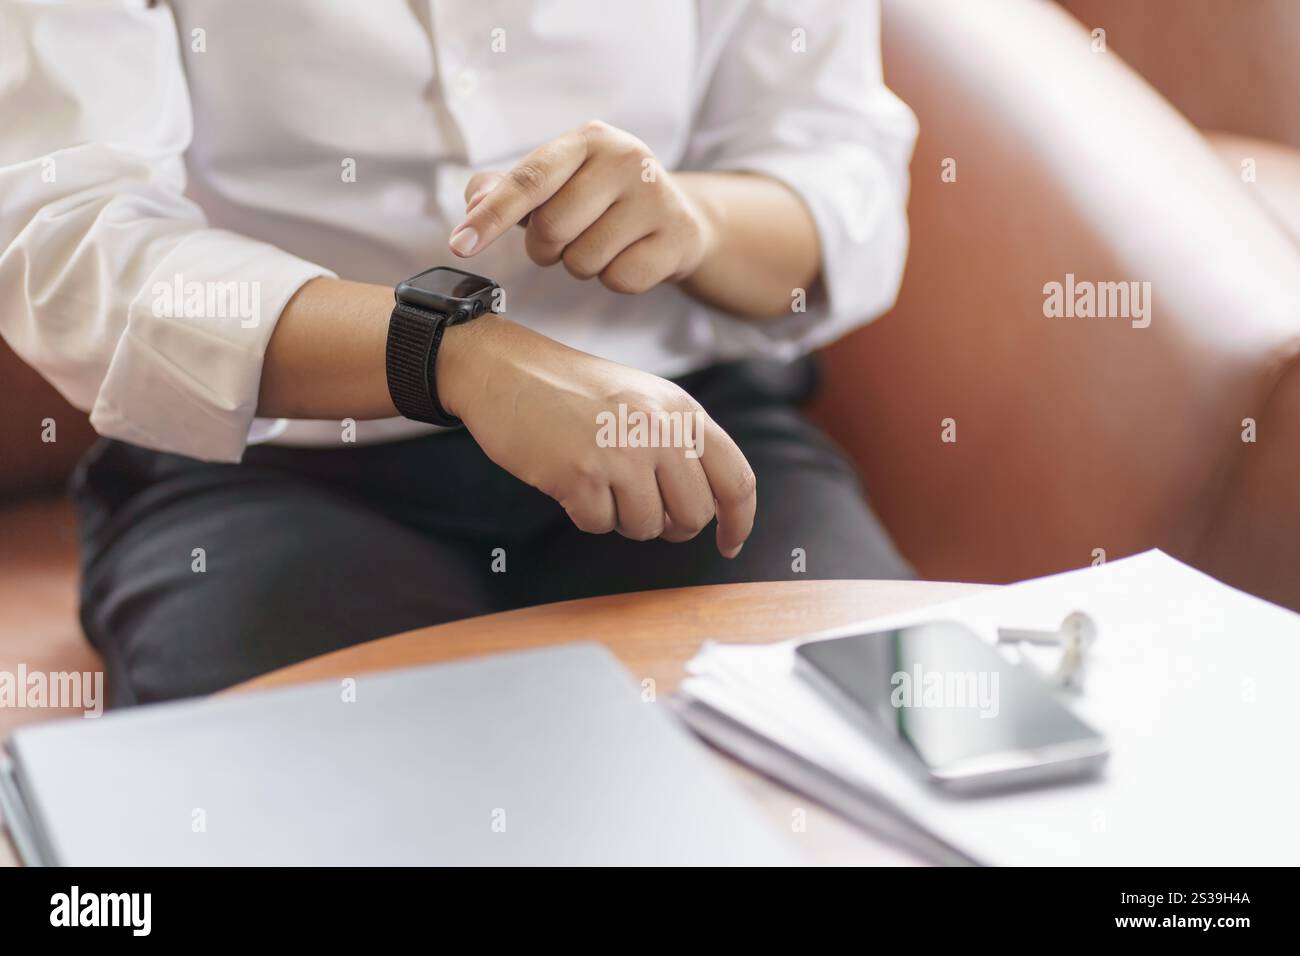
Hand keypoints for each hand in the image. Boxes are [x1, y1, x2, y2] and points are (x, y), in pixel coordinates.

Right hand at [436, 314, 755, 556]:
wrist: (506, 369)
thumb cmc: (573, 390)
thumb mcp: (645, 399)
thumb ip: (682, 443)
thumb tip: (712, 506)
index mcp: (681, 411)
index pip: (735, 479)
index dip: (739, 522)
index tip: (729, 544)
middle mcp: (660, 430)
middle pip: (693, 515)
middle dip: (668, 524)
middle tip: (639, 507)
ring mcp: (621, 452)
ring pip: (646, 527)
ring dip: (621, 518)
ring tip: (599, 482)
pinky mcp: (581, 473)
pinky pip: (599, 525)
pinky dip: (584, 514)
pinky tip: (570, 480)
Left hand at [448, 120, 716, 294]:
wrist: (677, 218)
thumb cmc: (602, 200)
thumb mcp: (558, 182)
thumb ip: (509, 189)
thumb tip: (473, 199)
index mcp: (588, 139)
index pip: (529, 180)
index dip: (490, 216)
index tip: (459, 245)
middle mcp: (626, 159)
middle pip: (552, 228)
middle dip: (547, 248)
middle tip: (566, 239)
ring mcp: (656, 197)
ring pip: (584, 261)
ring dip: (582, 265)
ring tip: (603, 244)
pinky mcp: (677, 236)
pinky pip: (619, 280)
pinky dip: (614, 279)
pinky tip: (630, 256)